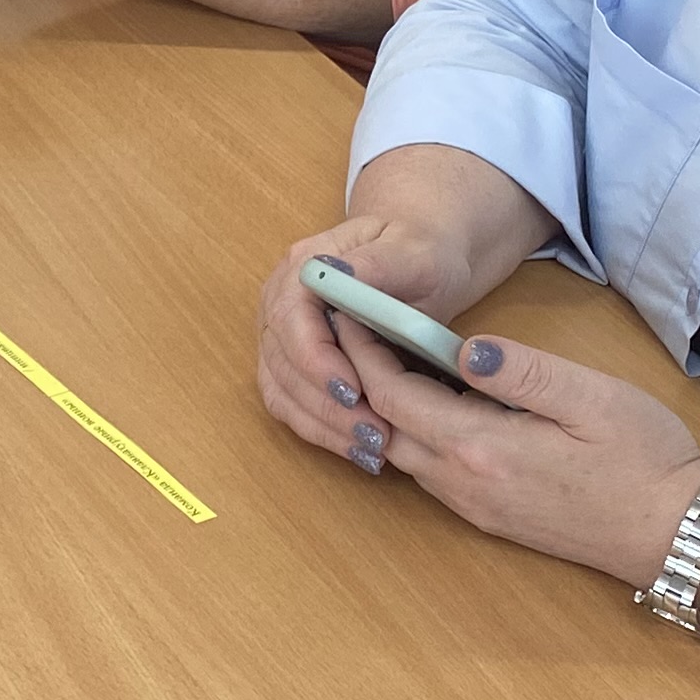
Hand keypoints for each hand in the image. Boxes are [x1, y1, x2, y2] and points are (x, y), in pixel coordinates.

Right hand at [253, 214, 494, 454]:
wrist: (418, 257)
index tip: (355, 392)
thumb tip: (341, 275)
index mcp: (303, 265)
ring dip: (322, 425)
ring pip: (281, 390)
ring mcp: (282, 333)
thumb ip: (379, 263)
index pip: (289, 319)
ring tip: (372, 449)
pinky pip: (290, 404)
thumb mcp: (414, 250)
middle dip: (325, 405)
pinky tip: (357, 449)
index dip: (315, 361)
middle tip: (375, 433)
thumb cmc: (419, 251)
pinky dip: (320, 431)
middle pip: (281, 362)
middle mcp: (280, 300)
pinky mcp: (291, 363)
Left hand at [268, 246, 699, 598]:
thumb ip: (520, 370)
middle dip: (361, 378)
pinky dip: (414, 433)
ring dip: (386, 408)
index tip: (351, 313)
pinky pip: (429, 471)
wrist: (676, 535)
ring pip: (403, 452)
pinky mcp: (490, 516)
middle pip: (386, 427)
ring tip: (385, 357)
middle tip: (355, 328)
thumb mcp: (590, 397)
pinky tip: (431, 404)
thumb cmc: (645, 460)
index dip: (364, 353)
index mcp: (482, 448)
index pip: (394, 396)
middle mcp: (465, 484)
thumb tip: (463, 345)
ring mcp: (475, 506)